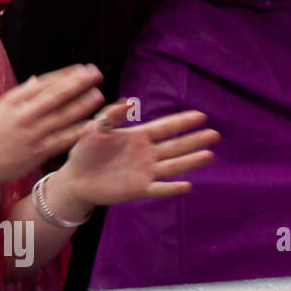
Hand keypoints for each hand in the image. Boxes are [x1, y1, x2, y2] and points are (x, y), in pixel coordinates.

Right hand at [0, 63, 105, 186]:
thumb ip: (20, 95)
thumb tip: (37, 80)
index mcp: (12, 100)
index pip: (44, 83)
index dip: (66, 74)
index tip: (83, 68)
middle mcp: (23, 114)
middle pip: (56, 96)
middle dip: (78, 83)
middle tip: (97, 74)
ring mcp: (31, 134)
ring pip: (63, 116)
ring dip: (83, 105)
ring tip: (99, 95)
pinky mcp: (37, 152)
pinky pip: (62, 139)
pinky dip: (78, 131)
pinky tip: (92, 125)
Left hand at [53, 102, 218, 211]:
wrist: (75, 178)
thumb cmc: (85, 151)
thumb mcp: (96, 129)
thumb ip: (111, 115)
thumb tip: (129, 101)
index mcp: (138, 137)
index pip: (164, 128)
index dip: (182, 122)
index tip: (201, 116)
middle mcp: (146, 154)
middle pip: (175, 146)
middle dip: (194, 139)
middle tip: (214, 133)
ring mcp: (145, 172)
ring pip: (173, 165)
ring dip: (191, 160)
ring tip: (209, 154)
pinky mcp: (140, 189)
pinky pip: (159, 189)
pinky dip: (172, 188)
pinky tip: (187, 185)